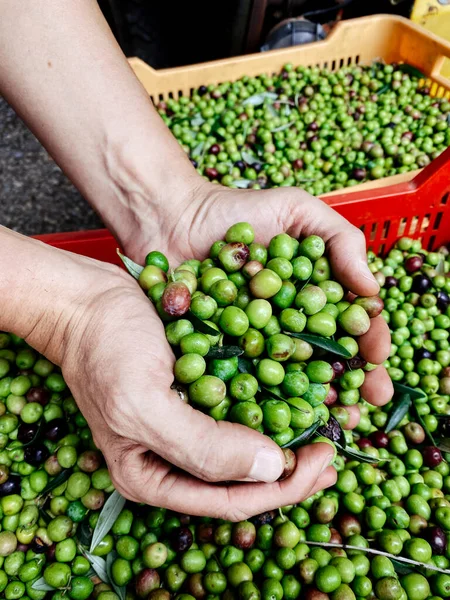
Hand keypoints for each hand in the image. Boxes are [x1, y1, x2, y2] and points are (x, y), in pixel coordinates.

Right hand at [60, 260, 336, 520]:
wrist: (88, 299)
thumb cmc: (104, 350)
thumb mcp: (142, 404)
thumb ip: (201, 447)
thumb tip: (270, 470)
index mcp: (153, 476)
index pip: (230, 501)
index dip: (283, 488)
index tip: (323, 459)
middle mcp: (174, 458)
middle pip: (245, 480)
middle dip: (294, 470)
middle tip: (334, 448)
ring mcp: (188, 425)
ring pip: (250, 446)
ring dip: (290, 438)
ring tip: (328, 426)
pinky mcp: (197, 393)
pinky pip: (243, 409)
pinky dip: (275, 405)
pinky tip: (302, 394)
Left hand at [128, 180, 393, 419]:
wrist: (170, 219)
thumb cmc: (234, 210)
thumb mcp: (295, 209)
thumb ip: (339, 239)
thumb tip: (371, 289)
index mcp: (311, 294)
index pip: (350, 323)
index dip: (370, 342)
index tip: (379, 357)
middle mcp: (288, 324)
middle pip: (326, 359)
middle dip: (350, 384)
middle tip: (364, 405)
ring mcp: (254, 343)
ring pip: (289, 380)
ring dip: (313, 402)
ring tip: (330, 420)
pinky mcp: (220, 355)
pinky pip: (243, 381)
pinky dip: (260, 401)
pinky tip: (276, 418)